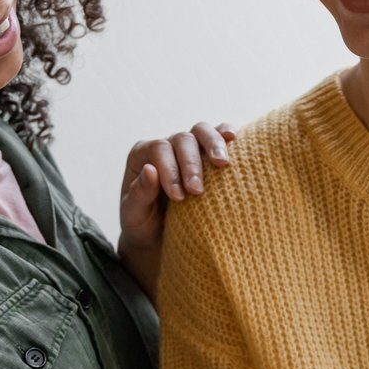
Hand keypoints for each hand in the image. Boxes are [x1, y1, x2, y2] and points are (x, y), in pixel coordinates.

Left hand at [116, 121, 234, 296]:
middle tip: (197, 190)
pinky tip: (234, 139)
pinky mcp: (207, 154)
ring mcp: (188, 148)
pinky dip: (226, 134)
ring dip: (214, 144)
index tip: (178, 196)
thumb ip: (139, 193)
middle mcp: (166, 146)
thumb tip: (150, 170)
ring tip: (222, 163)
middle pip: (182, 139)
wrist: (159, 237)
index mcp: (142, 155)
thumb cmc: (144, 224)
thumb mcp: (134, 214)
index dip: (170, 169)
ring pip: (201, 131)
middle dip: (192, 164)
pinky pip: (218, 135)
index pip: (159, 150)